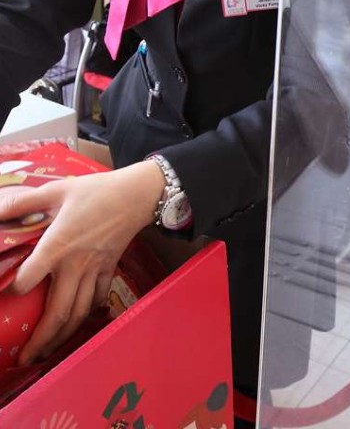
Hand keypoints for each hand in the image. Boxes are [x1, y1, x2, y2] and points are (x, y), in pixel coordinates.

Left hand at [0, 160, 164, 364]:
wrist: (137, 195)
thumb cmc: (96, 192)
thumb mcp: (56, 190)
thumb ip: (23, 202)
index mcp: (58, 246)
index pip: (30, 278)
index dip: (16, 289)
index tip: (8, 294)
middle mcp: (76, 265)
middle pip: (59, 312)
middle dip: (41, 340)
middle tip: (26, 359)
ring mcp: (95, 270)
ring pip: (79, 313)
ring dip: (62, 337)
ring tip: (47, 353)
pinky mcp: (109, 269)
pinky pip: (97, 299)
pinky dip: (86, 315)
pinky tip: (75, 325)